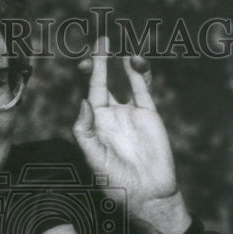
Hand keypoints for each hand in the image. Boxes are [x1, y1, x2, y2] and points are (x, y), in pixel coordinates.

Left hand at [72, 38, 188, 233]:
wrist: (146, 192)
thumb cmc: (116, 181)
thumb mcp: (95, 158)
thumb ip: (86, 131)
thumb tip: (83, 102)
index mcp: (96, 123)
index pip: (91, 91)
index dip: (89, 72)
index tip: (87, 56)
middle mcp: (112, 115)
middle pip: (104, 81)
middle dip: (102, 62)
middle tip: (102, 40)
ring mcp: (131, 113)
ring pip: (125, 81)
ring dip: (121, 64)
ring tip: (120, 47)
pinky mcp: (149, 114)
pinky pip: (143, 89)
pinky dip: (139, 74)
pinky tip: (134, 60)